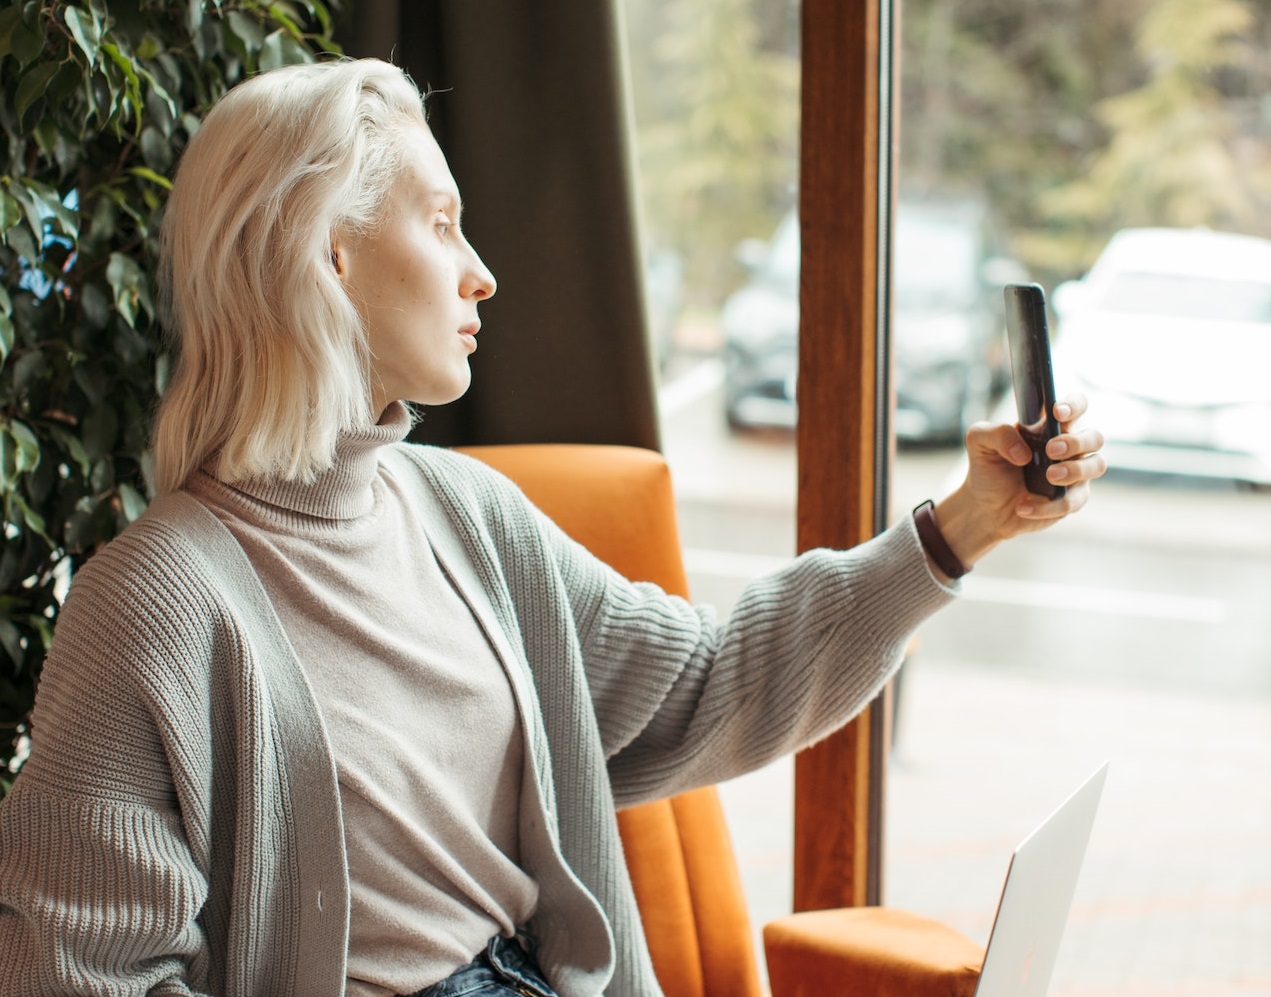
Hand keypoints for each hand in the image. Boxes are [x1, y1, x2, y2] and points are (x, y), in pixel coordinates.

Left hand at [928, 394, 1105, 577]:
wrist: (984, 506)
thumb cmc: (988, 467)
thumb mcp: (979, 442)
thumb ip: (996, 434)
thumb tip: (1023, 453)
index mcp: (1050, 426)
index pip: (1076, 406)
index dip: (1073, 405)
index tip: (1056, 413)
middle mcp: (1069, 447)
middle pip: (1095, 436)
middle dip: (1076, 442)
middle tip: (1051, 450)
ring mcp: (1074, 474)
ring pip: (1096, 465)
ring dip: (1074, 470)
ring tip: (1049, 476)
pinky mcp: (1071, 500)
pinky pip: (1073, 501)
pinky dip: (1048, 506)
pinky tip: (1024, 506)